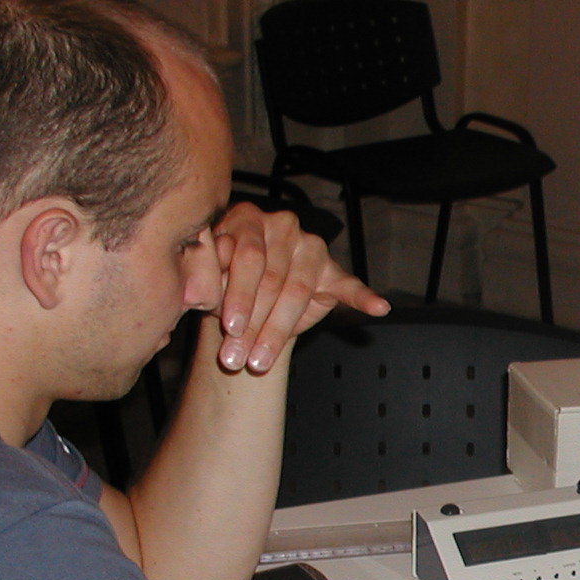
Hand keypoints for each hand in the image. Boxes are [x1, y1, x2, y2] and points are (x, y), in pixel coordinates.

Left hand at [211, 202, 386, 373]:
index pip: (249, 257)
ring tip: (260, 361)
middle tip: (238, 358)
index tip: (230, 328)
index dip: (239, 295)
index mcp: (248, 218)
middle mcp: (282, 226)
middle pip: (272, 279)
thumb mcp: (207, 277)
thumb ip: (207, 275)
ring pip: (296, 293)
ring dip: (277, 332)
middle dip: (253, 324)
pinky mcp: (331, 272)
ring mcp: (310, 248)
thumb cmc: (222, 282)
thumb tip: (201, 288)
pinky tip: (378, 307)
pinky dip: (364, 298)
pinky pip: (349, 286)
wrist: (242, 297)